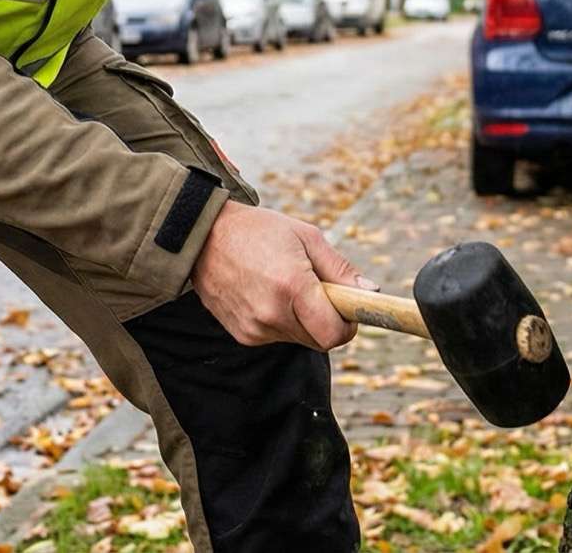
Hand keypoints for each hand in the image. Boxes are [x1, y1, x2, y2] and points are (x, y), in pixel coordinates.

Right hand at [190, 201, 372, 349]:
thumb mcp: (306, 237)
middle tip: (317, 292)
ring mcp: (254, 328)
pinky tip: (266, 294)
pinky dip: (280, 321)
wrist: (203, 237)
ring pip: (298, 339)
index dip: (347, 326)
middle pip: (319, 340)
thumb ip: (339, 269)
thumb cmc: (258, 230)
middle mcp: (272, 314)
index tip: (347, 310)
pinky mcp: (242, 335)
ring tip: (285, 286)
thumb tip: (368, 293)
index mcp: (292, 286)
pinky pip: (276, 337)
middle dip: (326, 321)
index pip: (334, 334)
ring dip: (302, 320)